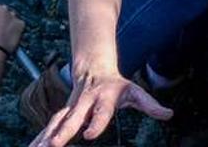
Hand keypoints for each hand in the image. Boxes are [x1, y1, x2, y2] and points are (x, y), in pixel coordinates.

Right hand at [0, 2, 22, 51]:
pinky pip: (19, 25)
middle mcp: (3, 8)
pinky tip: (10, 38)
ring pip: (12, 17)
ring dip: (10, 23)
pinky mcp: (20, 24)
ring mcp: (13, 16)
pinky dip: (16, 30)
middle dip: (2, 17)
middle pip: (4, 10)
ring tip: (4, 35)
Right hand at [30, 66, 171, 145]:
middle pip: (72, 118)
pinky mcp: (62, 114)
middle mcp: (84, 102)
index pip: (100, 112)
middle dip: (63, 132)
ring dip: (44, 136)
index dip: (96, 123)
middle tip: (54, 145)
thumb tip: (169, 114)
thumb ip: (150, 104)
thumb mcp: (134, 92)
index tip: (90, 135)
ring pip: (55, 122)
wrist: (93, 67)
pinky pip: (48, 127)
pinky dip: (38, 137)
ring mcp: (70, 107)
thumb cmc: (115, 85)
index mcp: (102, 97)